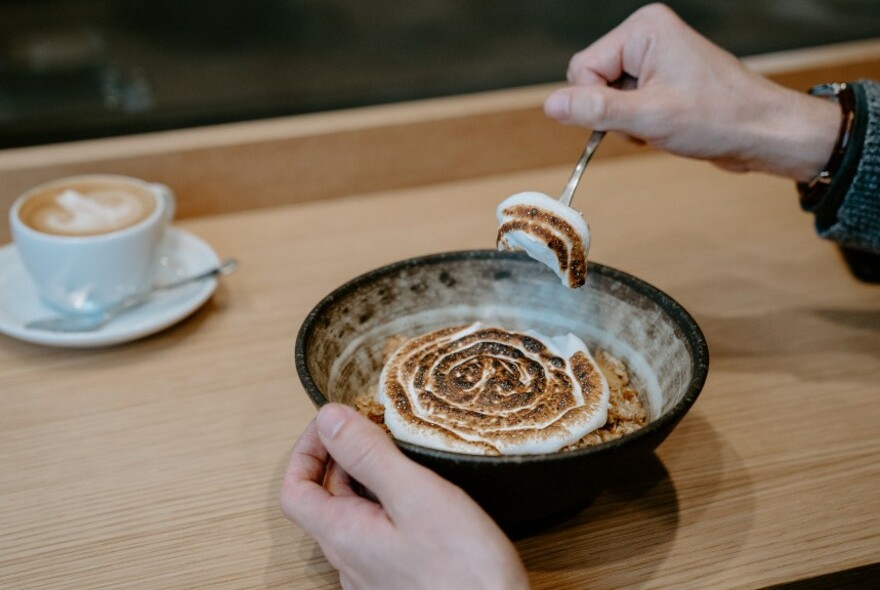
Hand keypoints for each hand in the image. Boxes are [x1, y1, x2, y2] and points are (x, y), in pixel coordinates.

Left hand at [280, 403, 529, 589]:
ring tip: (402, 453)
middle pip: (326, 500)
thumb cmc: (463, 570)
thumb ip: (369, 455)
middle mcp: (350, 560)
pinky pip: (381, 533)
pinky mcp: (402, 578)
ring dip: (368, 479)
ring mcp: (374, 574)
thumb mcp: (415, 495)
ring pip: (355, 516)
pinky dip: (390, 502)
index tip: (334, 423)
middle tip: (375, 426)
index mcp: (343, 536)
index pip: (295, 490)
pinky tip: (421, 493)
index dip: (306, 450)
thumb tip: (329, 419)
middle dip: (343, 456)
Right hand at [543, 3, 839, 181]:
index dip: (596, 102)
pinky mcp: (661, 80)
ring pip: (607, 98)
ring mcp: (655, 58)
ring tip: (663, 125)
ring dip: (627, 122)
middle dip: (613, 111)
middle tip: (649, 122)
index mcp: (644, 29)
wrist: (764, 133)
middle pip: (592, 81)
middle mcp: (647, 37)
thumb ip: (595, 109)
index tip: (628, 119)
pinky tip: (665, 127)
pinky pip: (625, 105)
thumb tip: (551, 105)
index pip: (582, 68)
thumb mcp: (649, 117)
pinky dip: (638, 124)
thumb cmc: (720, 118)